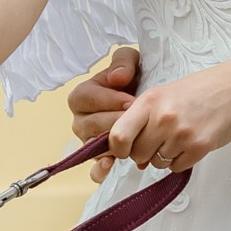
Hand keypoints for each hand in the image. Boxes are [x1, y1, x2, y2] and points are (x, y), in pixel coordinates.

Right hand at [69, 48, 141, 181]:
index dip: (108, 100)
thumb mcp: (131, 61)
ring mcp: (88, 142)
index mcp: (81, 96)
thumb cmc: (135, 80)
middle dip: (116, 122)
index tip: (131, 101)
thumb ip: (123, 62)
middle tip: (138, 120)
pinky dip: (101, 169)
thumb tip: (118, 78)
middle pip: (92, 125)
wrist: (149, 102)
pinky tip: (111, 165)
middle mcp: (80, 121)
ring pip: (95, 146)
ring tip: (134, 140)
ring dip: (115, 143)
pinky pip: (95, 168)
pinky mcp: (99, 159)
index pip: (86, 99)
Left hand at [104, 57, 230, 175]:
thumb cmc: (199, 90)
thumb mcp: (163, 95)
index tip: (125, 148)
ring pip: (157, 162)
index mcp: (149, 102)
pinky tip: (190, 143)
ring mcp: (182, 134)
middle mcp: (163, 118)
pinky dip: (180, 160)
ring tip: (179, 137)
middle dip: (144, 153)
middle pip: (137, 154)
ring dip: (164, 156)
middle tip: (159, 140)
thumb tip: (132, 157)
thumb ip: (142, 121)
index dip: (118, 148)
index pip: (118, 136)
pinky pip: (176, 167)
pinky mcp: (199, 147)